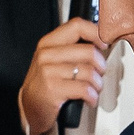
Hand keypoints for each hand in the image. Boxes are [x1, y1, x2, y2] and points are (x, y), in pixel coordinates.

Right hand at [17, 18, 105, 134]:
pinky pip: (84, 89)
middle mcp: (46, 54)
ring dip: (97, 83)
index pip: (77, 26)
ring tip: (94, 88)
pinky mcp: (53, 89)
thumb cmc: (45, 84)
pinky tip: (90, 98)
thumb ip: (72, 48)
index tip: (104, 44)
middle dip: (101, 65)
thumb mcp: (53, 60)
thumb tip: (99, 41)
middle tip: (99, 73)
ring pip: (89, 71)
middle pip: (88, 51)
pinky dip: (92, 96)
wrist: (29, 108)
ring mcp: (48, 72)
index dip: (96, 33)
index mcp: (48, 43)